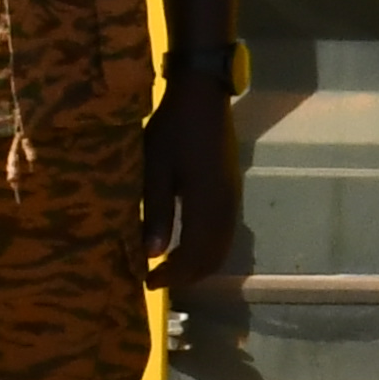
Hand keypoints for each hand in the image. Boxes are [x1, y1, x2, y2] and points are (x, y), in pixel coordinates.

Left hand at [141, 59, 240, 293]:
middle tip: (157, 279)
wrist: (202, 97)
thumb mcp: (155, 169)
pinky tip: (185, 243)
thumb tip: (153, 254)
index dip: (172, 274)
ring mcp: (231, 199)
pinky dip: (205, 248)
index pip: (194, 255)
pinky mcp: (230, 190)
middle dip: (187, 274)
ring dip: (197, 262)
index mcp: (207, 204)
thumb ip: (157, 212)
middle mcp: (225, 207)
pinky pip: (223, 232)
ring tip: (169, 266)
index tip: (147, 281)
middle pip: (213, 256)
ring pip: (221, 246)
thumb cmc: (172, 130)